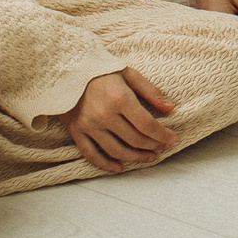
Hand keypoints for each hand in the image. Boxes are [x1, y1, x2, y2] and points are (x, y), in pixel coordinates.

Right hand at [63, 67, 177, 172]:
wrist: (64, 71)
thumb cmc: (100, 70)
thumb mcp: (129, 74)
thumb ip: (150, 91)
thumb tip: (170, 108)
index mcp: (119, 98)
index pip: (146, 124)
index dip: (162, 135)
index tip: (172, 139)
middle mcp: (104, 115)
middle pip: (134, 139)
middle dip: (153, 146)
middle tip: (164, 147)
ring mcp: (89, 126)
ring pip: (116, 151)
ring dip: (135, 157)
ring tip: (149, 157)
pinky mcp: (76, 132)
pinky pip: (92, 154)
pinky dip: (106, 164)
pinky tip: (119, 167)